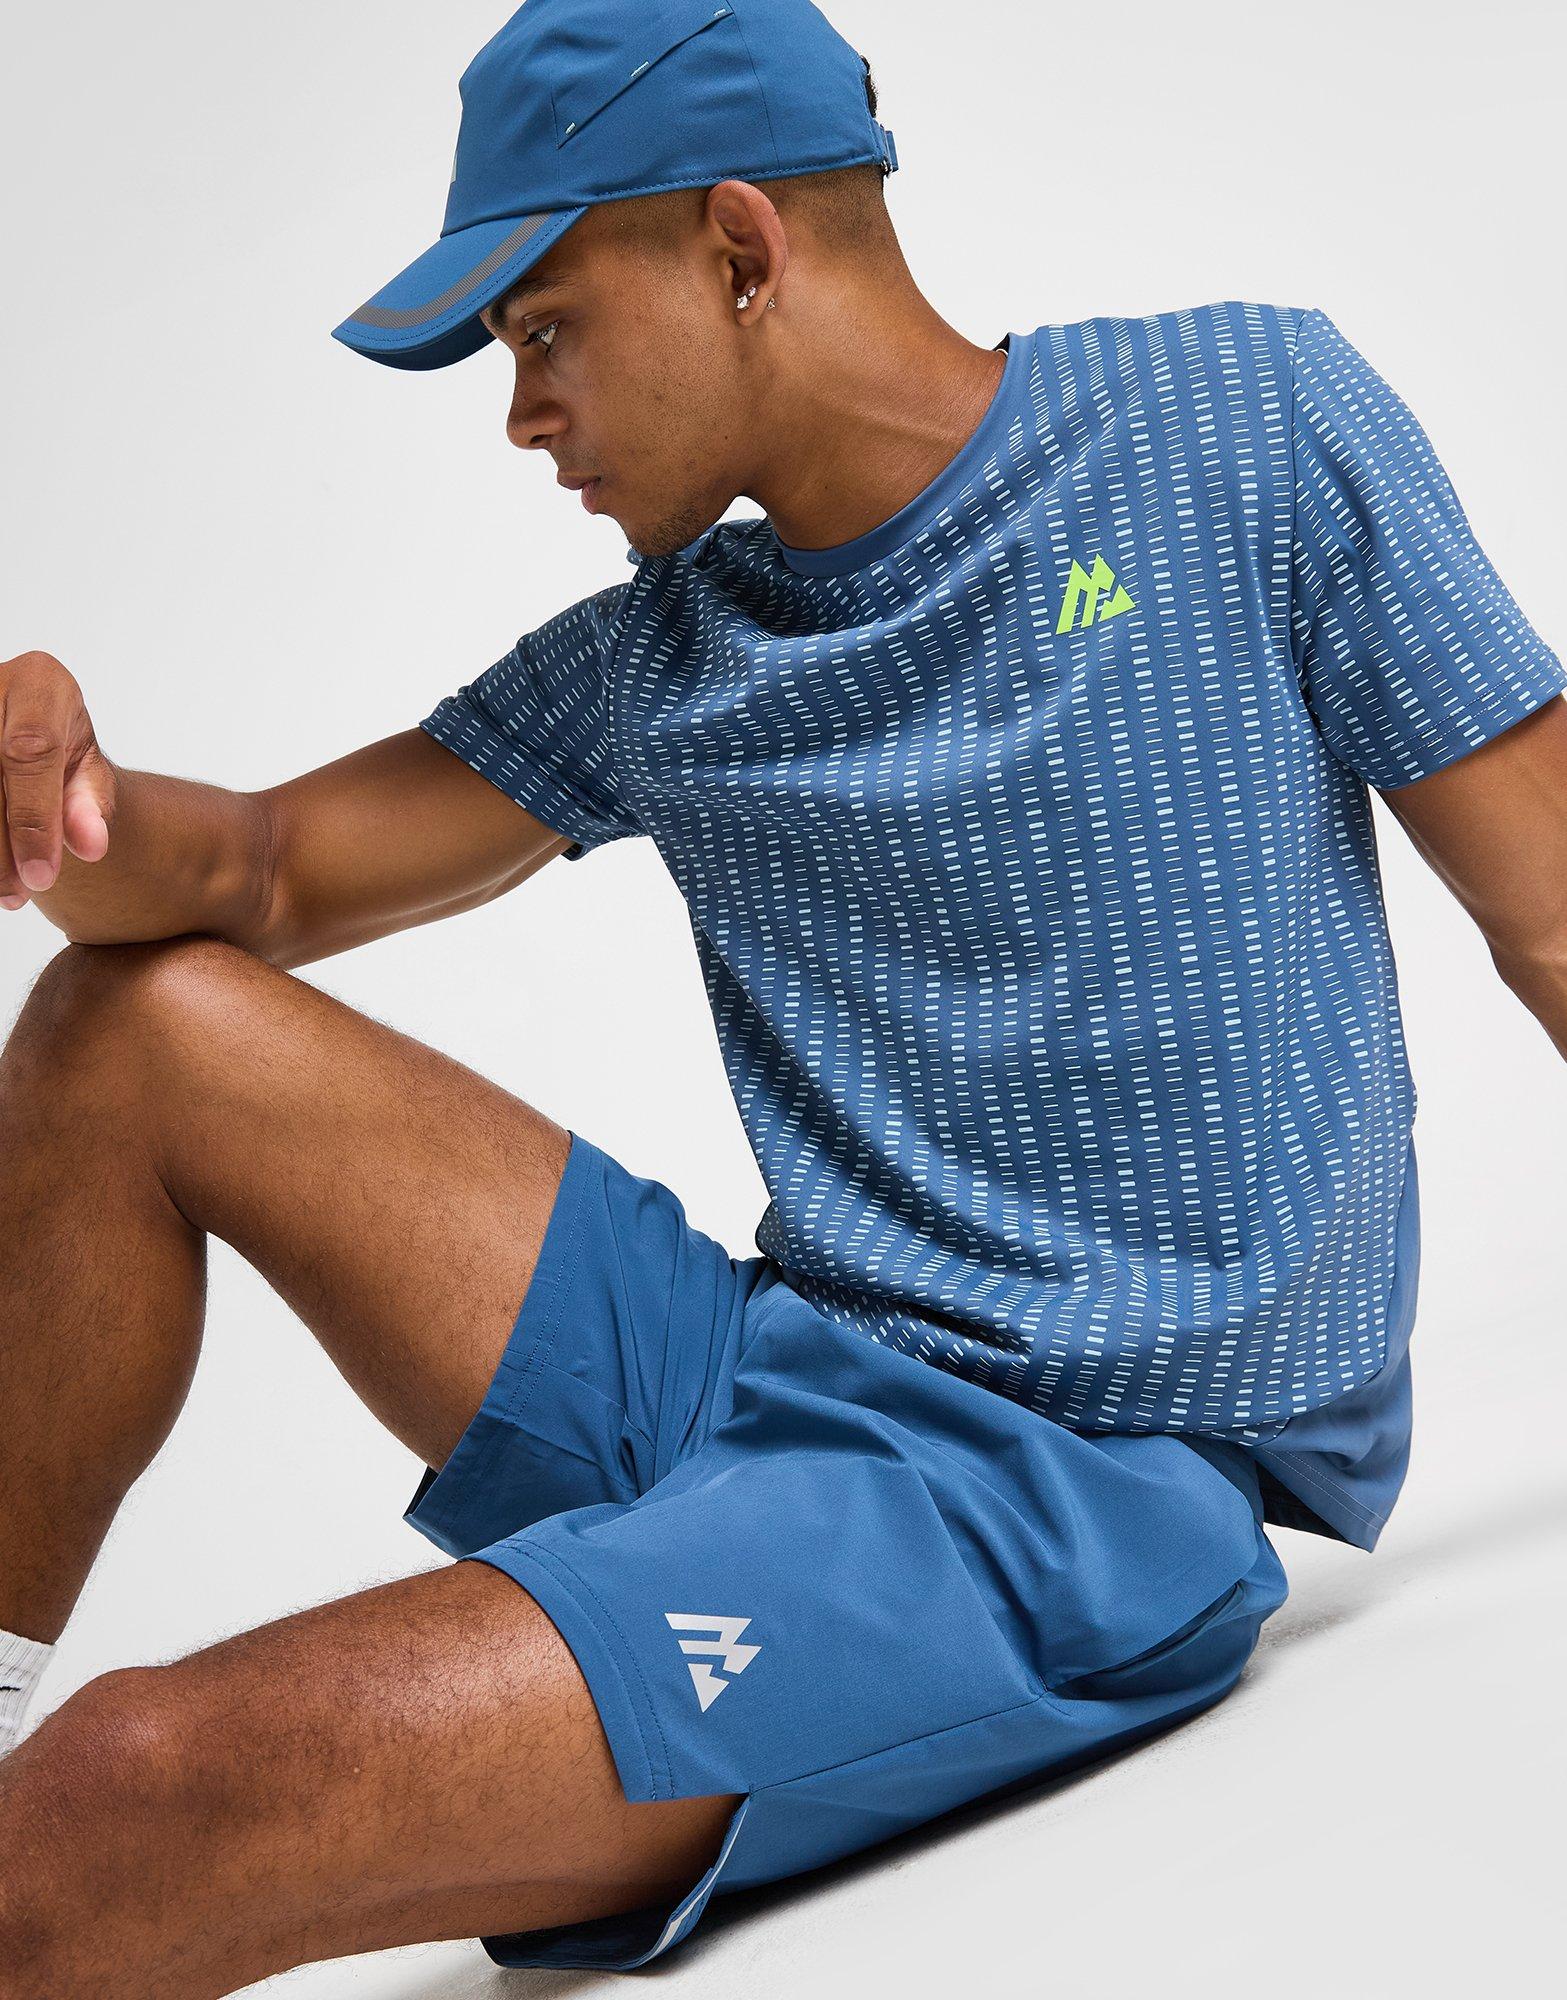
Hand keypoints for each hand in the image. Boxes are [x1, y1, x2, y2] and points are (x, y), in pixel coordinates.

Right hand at [1, 650, 115, 908]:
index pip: (32, 750)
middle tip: (20, 893)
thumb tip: (92, 846)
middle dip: (2, 844)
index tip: (42, 876)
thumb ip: (91, 806)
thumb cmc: (62, 753)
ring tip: (5, 891)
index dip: (34, 819)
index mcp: (40, 682)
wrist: (28, 736)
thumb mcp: (88, 775)